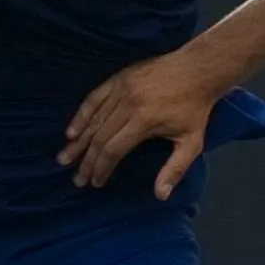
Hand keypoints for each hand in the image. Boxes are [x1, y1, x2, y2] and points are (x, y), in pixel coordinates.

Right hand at [60, 51, 223, 199]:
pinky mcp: (119, 78)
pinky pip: (94, 97)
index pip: (113, 149)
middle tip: (77, 178)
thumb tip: (161, 196)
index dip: (101, 168)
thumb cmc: (196, 109)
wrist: (198, 69)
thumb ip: (175, 169)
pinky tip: (72, 131)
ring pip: (94, 118)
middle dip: (86, 160)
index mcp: (144, 120)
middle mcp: (128, 103)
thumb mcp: (192, 142)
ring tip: (65, 158)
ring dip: (78, 141)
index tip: (95, 182)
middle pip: (99, 137)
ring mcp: (122, 88)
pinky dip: (81, 115)